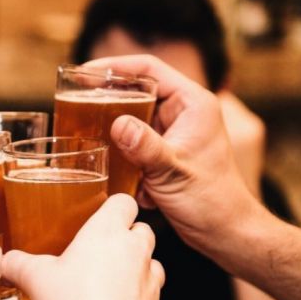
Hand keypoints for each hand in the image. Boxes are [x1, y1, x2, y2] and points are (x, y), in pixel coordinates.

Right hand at [1, 194, 164, 299]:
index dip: (115, 207)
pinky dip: (139, 296)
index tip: (103, 216)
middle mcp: (135, 248)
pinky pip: (151, 293)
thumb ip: (18, 264)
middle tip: (102, 252)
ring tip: (111, 282)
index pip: (124, 202)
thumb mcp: (36, 279)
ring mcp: (149, 277)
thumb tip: (2, 260)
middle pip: (142, 229)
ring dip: (136, 267)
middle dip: (127, 237)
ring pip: (151, 261)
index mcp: (107, 231)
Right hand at [84, 55, 262, 251]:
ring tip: (85, 134)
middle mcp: (183, 112)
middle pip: (137, 91)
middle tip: (76, 103)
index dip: (115, 66)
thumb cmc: (211, 200)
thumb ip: (145, 147)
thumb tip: (117, 124)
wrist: (224, 232)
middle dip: (108, 99)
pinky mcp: (165, 152)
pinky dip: (122, 152)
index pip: (150, 69)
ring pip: (133, 118)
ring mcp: (173, 132)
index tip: (85, 72)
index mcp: (192, 103)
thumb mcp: (173, 171)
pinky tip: (111, 167)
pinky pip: (135, 142)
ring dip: (113, 129)